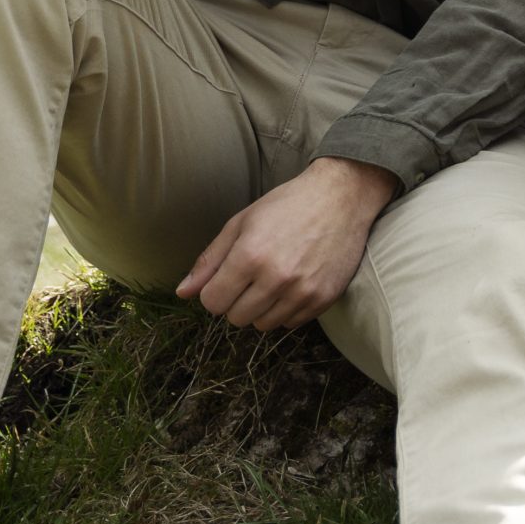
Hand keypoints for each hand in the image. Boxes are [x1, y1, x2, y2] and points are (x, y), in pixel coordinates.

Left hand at [175, 156, 395, 329]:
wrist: (342, 198)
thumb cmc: (288, 205)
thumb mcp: (241, 224)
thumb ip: (210, 260)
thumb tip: (182, 293)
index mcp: (249, 256)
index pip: (213, 303)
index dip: (215, 291)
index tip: (228, 277)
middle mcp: (276, 278)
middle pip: (236, 318)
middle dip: (237, 301)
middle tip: (252, 278)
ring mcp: (302, 291)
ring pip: (263, 325)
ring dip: (261, 308)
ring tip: (274, 281)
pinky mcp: (323, 299)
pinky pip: (290, 324)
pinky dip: (286, 310)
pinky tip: (294, 285)